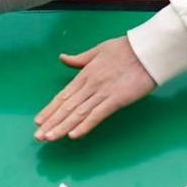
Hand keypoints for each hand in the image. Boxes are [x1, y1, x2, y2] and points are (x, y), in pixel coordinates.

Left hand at [34, 37, 155, 141]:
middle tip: (38, 136)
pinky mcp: (117, 99)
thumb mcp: (98, 50)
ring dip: (62, 127)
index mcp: (85, 73)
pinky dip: (85, 125)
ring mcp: (103, 92)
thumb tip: (62, 58)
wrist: (147, 49)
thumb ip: (79, 59)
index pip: (63, 95)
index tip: (39, 121)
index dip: (50, 109)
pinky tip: (73, 135)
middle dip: (52, 122)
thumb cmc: (126, 48)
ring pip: (78, 113)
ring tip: (49, 138)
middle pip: (67, 107)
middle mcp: (90, 84)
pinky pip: (98, 115)